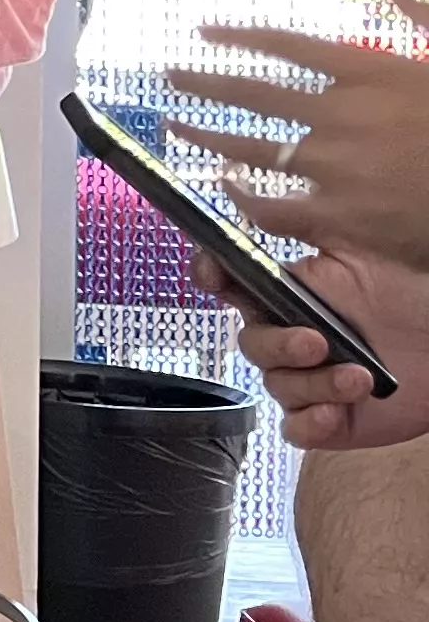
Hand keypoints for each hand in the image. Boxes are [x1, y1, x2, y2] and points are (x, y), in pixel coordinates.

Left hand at [171, 0, 428, 272]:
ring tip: (176, 127)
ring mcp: (333, 165)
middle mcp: (340, 113)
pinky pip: (272, 208)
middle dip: (201, 83)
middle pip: (248, 92)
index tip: (203, 31)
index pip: (285, 45)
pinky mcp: (339, 215)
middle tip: (169, 77)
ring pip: (246, 149)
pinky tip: (228, 189)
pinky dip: (244, 199)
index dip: (238, 36)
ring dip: (203, 136)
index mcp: (369, 71)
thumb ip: (417, 15)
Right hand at [214, 244, 428, 450]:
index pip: (232, 284)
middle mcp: (292, 337)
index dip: (212, 278)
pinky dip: (311, 423)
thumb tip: (250, 192)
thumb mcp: (360, 251)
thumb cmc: (413, 296)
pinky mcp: (330, 418)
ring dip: (314, 385)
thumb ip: (306, 226)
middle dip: (279, 346)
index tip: (214, 274)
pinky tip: (339, 411)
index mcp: (292, 295)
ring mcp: (308, 379)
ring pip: (277, 387)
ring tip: (358, 378)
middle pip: (251, 344)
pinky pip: (296, 428)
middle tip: (316, 342)